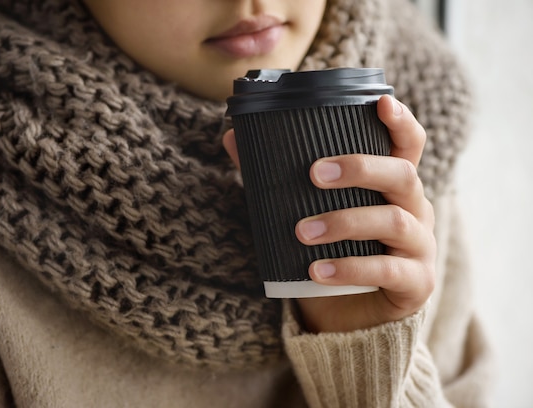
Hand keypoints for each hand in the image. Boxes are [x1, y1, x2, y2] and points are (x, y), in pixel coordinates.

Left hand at [222, 95, 435, 332]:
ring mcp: (420, 246)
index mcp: (393, 186)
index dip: (401, 122)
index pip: (408, 146)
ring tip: (302, 232)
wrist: (346, 314)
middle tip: (314, 174)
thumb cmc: (331, 250)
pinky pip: (388, 269)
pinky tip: (317, 271)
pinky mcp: (416, 283)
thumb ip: (274, 175)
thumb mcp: (307, 210)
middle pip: (402, 175)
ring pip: (392, 220)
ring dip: (343, 222)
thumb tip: (232, 136)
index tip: (382, 103)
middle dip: (359, 169)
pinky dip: (350, 268)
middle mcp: (415, 209)